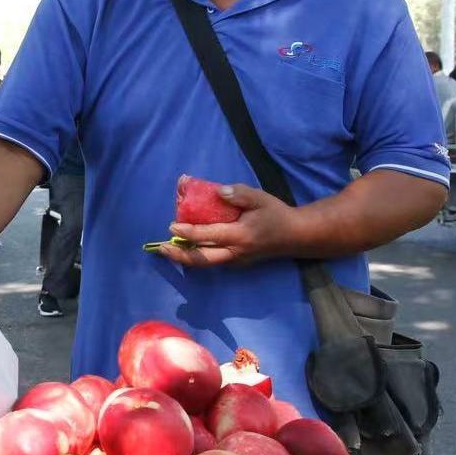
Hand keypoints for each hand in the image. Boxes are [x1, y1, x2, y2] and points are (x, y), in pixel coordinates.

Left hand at [157, 178, 306, 267]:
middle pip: (202, 259)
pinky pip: (213, 260)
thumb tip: (218, 191)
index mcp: (240, 236)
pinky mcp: (237, 262)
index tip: (172, 226)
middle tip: (161, 248)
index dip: (188, 232)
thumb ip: (239, 194)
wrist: (295, 236)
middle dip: (179, 255)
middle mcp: (235, 252)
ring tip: (167, 250)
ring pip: (206, 263)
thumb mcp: (260, 198)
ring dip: (185, 258)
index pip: (209, 236)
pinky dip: (197, 256)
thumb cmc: (276, 214)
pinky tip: (185, 248)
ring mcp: (236, 260)